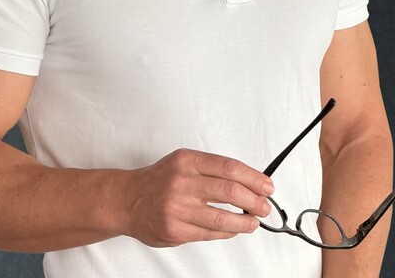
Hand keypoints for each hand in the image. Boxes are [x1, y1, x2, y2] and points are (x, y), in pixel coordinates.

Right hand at [120, 148, 273, 246]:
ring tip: (253, 222)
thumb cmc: (159, 180)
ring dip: (245, 221)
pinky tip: (234, 229)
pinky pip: (210, 233)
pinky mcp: (175, 229)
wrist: (127, 199)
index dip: (253, 178)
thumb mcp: (183, 162)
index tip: (266, 185)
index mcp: (187, 161)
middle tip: (264, 206)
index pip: (230, 167)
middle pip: (230, 191)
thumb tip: (247, 181)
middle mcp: (183, 181)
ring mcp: (178, 207)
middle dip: (254, 200)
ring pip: (222, 217)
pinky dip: (227, 232)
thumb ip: (212, 169)